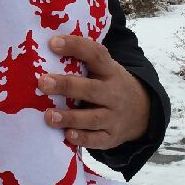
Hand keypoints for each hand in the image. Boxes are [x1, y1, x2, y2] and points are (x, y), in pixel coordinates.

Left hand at [39, 34, 150, 149]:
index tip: (53, 43)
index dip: (75, 47)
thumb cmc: (109, 85)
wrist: (142, 112)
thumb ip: (83, 62)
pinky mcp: (111, 137)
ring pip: (92, 118)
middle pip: (91, 89)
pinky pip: (97, 140)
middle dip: (66, 86)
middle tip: (43, 83)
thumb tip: (46, 49)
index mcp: (110, 71)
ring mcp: (114, 117)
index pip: (95, 54)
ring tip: (49, 116)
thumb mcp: (104, 70)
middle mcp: (113, 93)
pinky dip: (82, 139)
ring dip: (70, 117)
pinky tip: (68, 135)